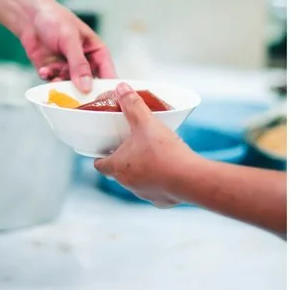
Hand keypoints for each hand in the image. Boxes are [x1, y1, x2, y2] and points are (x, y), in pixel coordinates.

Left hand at [14, 4, 114, 91]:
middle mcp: (85, 64)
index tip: (105, 102)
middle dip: (81, 91)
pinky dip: (48, 78)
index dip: (108, 89)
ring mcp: (67, 68)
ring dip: (62, 84)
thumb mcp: (70, 40)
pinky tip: (44, 70)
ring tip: (55, 78)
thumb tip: (87, 87)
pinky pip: (52, 81)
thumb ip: (79, 64)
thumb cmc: (56, 20)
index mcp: (97, 53)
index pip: (109, 75)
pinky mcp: (52, 71)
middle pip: (89, 85)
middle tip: (76, 99)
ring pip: (69, 86)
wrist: (30, 16)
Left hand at [92, 85, 195, 206]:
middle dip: (123, 161)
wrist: (190, 179)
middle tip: (131, 148)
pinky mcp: (162, 200)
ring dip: (141, 172)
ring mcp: (144, 194)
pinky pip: (157, 190)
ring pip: (137, 182)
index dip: (100, 156)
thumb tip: (121, 88)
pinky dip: (160, 182)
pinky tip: (169, 173)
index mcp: (116, 167)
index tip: (104, 149)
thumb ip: (133, 105)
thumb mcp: (146, 123)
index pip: (99, 164)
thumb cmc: (163, 152)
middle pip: (118, 173)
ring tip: (152, 158)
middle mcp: (127, 183)